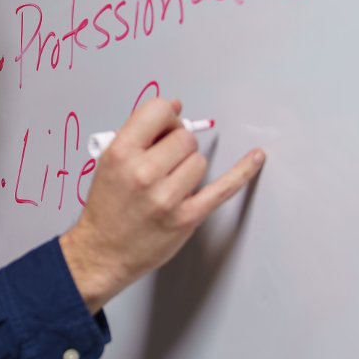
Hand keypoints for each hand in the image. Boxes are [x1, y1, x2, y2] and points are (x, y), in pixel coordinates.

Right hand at [58, 98, 265, 313]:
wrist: (102, 252)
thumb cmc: (107, 208)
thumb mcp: (110, 162)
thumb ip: (140, 133)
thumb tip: (175, 107)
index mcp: (121, 153)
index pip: (158, 111)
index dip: (167, 118)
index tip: (167, 127)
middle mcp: (143, 173)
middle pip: (184, 138)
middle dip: (178, 146)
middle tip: (164, 162)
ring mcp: (167, 197)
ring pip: (199, 161)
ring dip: (188, 168)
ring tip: (169, 184)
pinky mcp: (187, 217)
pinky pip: (223, 188)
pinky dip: (242, 172)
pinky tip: (255, 158)